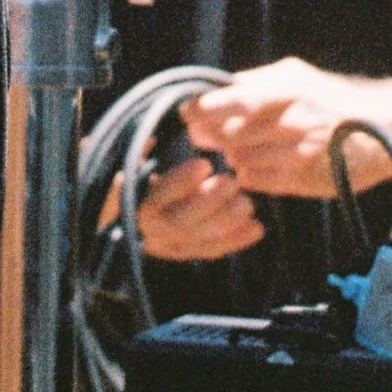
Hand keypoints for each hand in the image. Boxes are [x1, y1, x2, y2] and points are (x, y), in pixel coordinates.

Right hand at [129, 152, 265, 263]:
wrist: (142, 196)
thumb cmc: (147, 162)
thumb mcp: (141, 151)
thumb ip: (144, 148)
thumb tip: (151, 140)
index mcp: (134, 202)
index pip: (154, 197)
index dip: (180, 182)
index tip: (205, 165)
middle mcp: (147, 228)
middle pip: (178, 222)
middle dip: (208, 202)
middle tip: (233, 181)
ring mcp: (166, 244)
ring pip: (196, 238)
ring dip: (225, 223)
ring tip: (248, 203)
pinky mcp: (184, 251)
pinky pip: (209, 250)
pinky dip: (234, 240)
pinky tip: (258, 228)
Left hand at [182, 59, 391, 205]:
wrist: (387, 129)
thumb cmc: (335, 97)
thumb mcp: (298, 75)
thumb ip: (257, 84)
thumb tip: (217, 91)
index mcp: (289, 86)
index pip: (233, 100)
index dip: (203, 108)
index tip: (187, 113)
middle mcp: (293, 119)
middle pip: (231, 134)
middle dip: (211, 135)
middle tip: (204, 135)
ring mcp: (299, 153)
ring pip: (240, 160)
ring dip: (232, 156)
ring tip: (240, 148)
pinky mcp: (304, 181)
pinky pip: (258, 181)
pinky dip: (249, 174)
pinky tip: (257, 164)